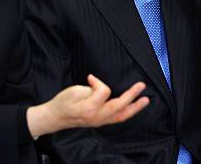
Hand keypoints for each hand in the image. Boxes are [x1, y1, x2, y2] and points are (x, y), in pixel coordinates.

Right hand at [27, 75, 148, 136]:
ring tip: (145, 100)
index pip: (104, 92)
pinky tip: (133, 108)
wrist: (54, 118)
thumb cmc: (62, 103)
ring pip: (121, 116)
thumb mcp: (74, 91)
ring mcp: (99, 122)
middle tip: (142, 85)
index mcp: (89, 109)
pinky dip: (127, 113)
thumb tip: (99, 86)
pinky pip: (117, 119)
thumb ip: (90, 88)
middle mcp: (97, 117)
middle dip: (132, 96)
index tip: (90, 78)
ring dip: (134, 108)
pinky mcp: (100, 122)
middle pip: (119, 107)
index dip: (98, 82)